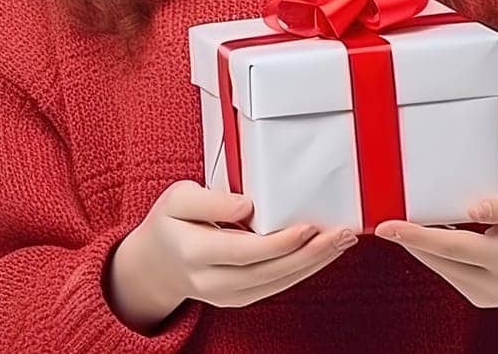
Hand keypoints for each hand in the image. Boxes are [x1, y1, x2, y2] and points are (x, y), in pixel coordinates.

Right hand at [105, 181, 356, 330]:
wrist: (156, 264)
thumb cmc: (170, 223)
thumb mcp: (178, 198)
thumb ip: (211, 199)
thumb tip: (248, 204)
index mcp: (194, 252)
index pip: (244, 251)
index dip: (279, 243)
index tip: (308, 227)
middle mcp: (212, 281)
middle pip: (269, 272)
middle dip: (310, 254)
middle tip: (342, 233)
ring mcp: (227, 295)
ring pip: (278, 283)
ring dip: (314, 263)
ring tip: (342, 240)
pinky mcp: (240, 299)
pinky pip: (276, 286)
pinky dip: (302, 269)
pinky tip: (323, 252)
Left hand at [373, 181, 497, 308]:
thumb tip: (473, 208)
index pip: (453, 247)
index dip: (417, 235)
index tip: (387, 226)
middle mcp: (497, 285)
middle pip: (439, 260)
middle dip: (409, 239)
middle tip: (380, 214)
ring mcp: (490, 296)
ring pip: (441, 267)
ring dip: (420, 245)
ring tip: (399, 219)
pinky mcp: (484, 297)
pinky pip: (449, 271)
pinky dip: (435, 252)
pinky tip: (426, 232)